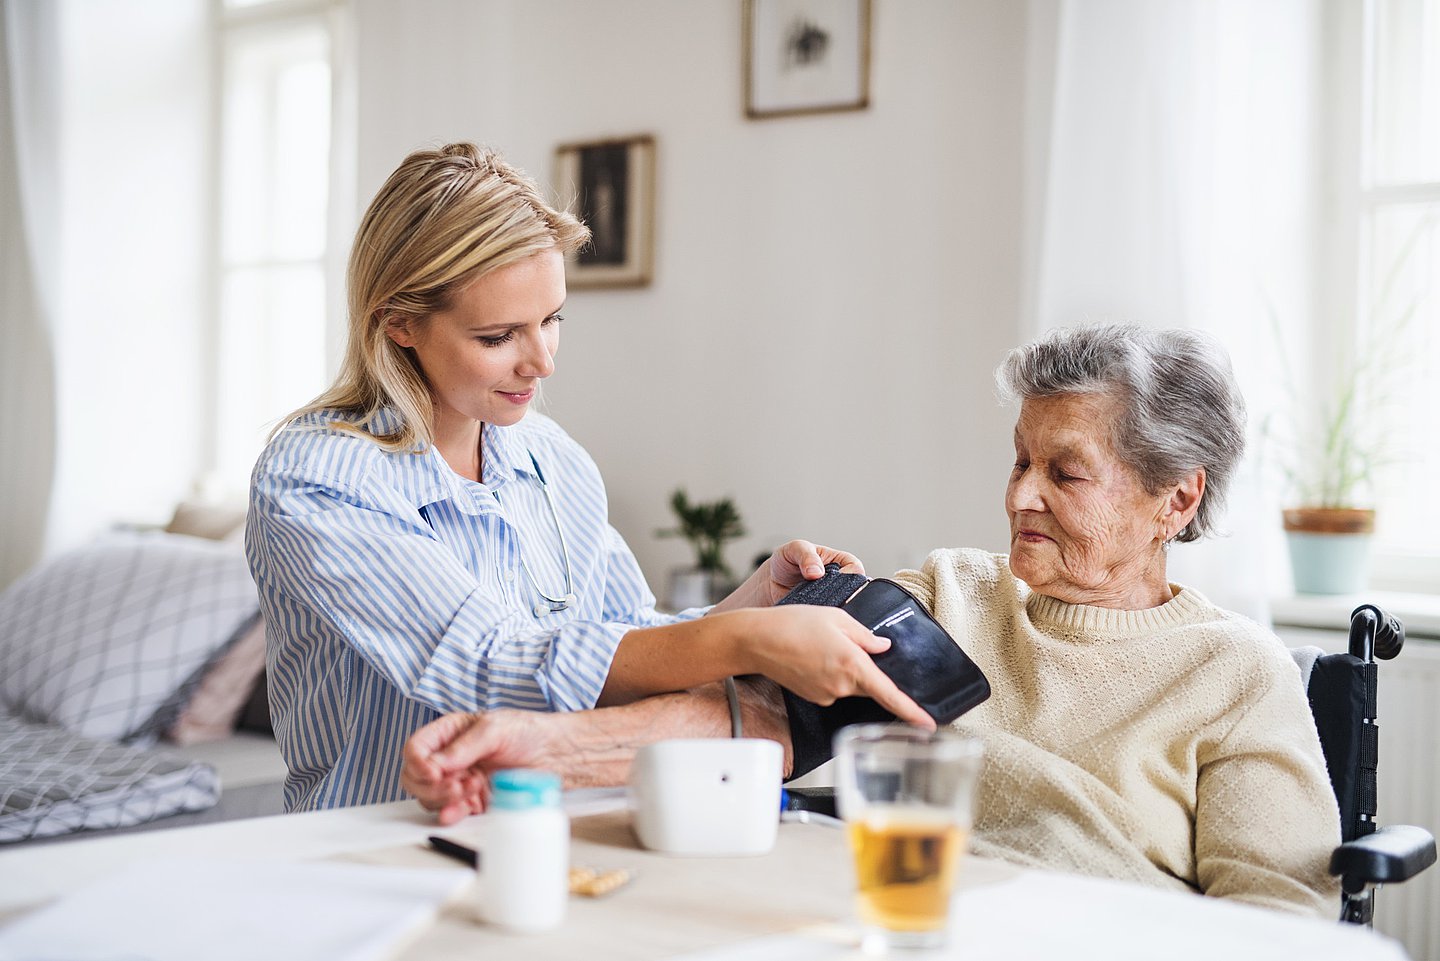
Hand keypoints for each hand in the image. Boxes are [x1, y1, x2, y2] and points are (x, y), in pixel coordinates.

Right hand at [401, 710, 553, 824]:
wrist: (556, 754)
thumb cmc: (528, 732)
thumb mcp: (494, 730)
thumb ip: (463, 747)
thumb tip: (436, 765)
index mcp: (449, 733)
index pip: (415, 749)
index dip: (417, 763)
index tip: (433, 773)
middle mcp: (450, 758)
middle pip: (415, 778)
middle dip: (432, 786)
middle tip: (456, 785)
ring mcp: (460, 780)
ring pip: (430, 798)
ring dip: (446, 798)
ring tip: (474, 788)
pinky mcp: (472, 800)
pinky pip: (451, 812)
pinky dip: (454, 813)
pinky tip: (465, 808)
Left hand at [716, 539, 864, 609]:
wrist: (770, 583)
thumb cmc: (786, 561)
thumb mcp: (794, 549)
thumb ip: (806, 555)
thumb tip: (816, 571)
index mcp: (843, 562)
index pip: (855, 569)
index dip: (847, 575)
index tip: (830, 578)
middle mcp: (842, 582)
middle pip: (853, 592)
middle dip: (839, 595)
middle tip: (821, 594)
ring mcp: (834, 600)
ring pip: (843, 608)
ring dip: (828, 608)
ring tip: (812, 603)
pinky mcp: (824, 616)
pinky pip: (829, 621)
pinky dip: (821, 619)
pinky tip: (809, 614)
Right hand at [731, 605, 934, 729]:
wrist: (757, 641)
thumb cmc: (793, 624)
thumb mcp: (837, 619)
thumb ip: (866, 636)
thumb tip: (883, 647)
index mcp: (853, 664)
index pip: (890, 694)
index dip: (912, 712)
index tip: (928, 724)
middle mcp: (842, 685)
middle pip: (870, 685)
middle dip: (866, 669)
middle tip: (840, 643)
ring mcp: (827, 694)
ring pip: (851, 684)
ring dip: (845, 667)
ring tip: (821, 645)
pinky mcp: (814, 697)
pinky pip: (834, 686)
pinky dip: (830, 673)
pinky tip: (813, 656)